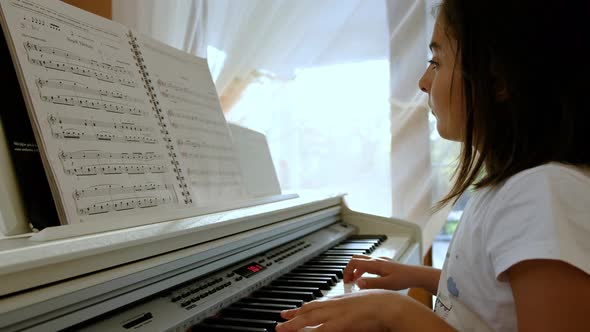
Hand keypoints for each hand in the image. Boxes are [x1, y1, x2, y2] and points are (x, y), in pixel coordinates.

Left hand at [275, 289, 402, 331]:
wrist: (390, 305)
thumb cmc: (381, 304)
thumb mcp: (359, 304)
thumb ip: (347, 309)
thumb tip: (342, 316)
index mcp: (339, 300)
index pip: (315, 304)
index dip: (300, 309)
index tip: (289, 312)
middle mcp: (335, 305)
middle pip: (308, 311)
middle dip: (292, 317)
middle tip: (279, 322)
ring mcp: (337, 314)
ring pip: (310, 320)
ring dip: (295, 325)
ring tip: (282, 329)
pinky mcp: (342, 324)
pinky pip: (321, 330)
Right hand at [343, 254, 418, 290]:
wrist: (416, 275)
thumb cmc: (403, 279)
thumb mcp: (386, 285)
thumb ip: (371, 284)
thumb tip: (357, 283)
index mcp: (374, 264)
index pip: (354, 263)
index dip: (347, 272)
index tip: (346, 282)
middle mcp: (376, 260)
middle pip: (356, 259)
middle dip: (349, 269)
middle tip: (349, 281)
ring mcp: (380, 260)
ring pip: (362, 260)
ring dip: (356, 269)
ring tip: (357, 280)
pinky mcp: (384, 263)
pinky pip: (369, 262)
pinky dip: (363, 269)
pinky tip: (368, 278)